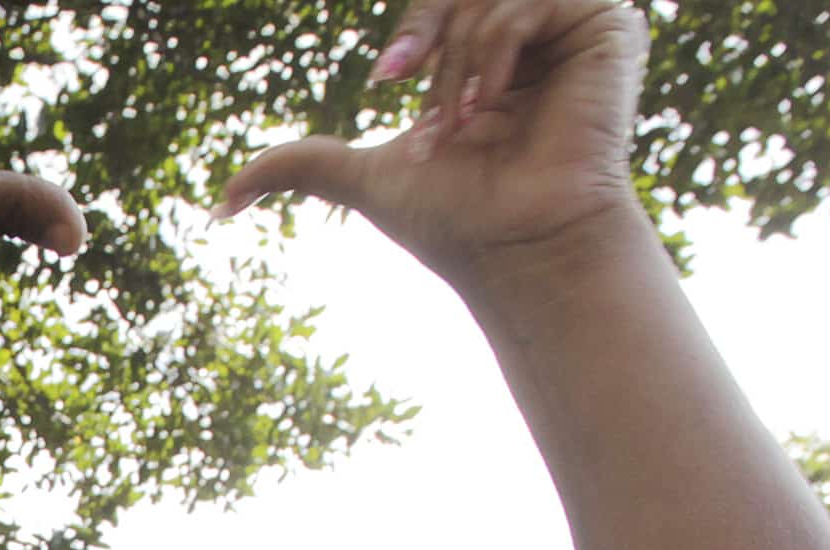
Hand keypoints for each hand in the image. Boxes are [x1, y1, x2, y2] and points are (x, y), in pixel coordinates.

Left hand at [216, 0, 647, 293]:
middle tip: (430, 111)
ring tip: (463, 122)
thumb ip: (297, 168)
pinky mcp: (610, 28)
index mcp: (491, 53)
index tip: (388, 77)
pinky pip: (531, 1)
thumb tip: (219, 205)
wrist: (514, 245)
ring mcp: (576, 26)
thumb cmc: (456, 219)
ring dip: (461, 62)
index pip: (440, 2)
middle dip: (431, 40)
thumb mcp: (360, 177)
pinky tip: (492, 104)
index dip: (413, 30)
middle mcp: (537, 33)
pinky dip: (497, 48)